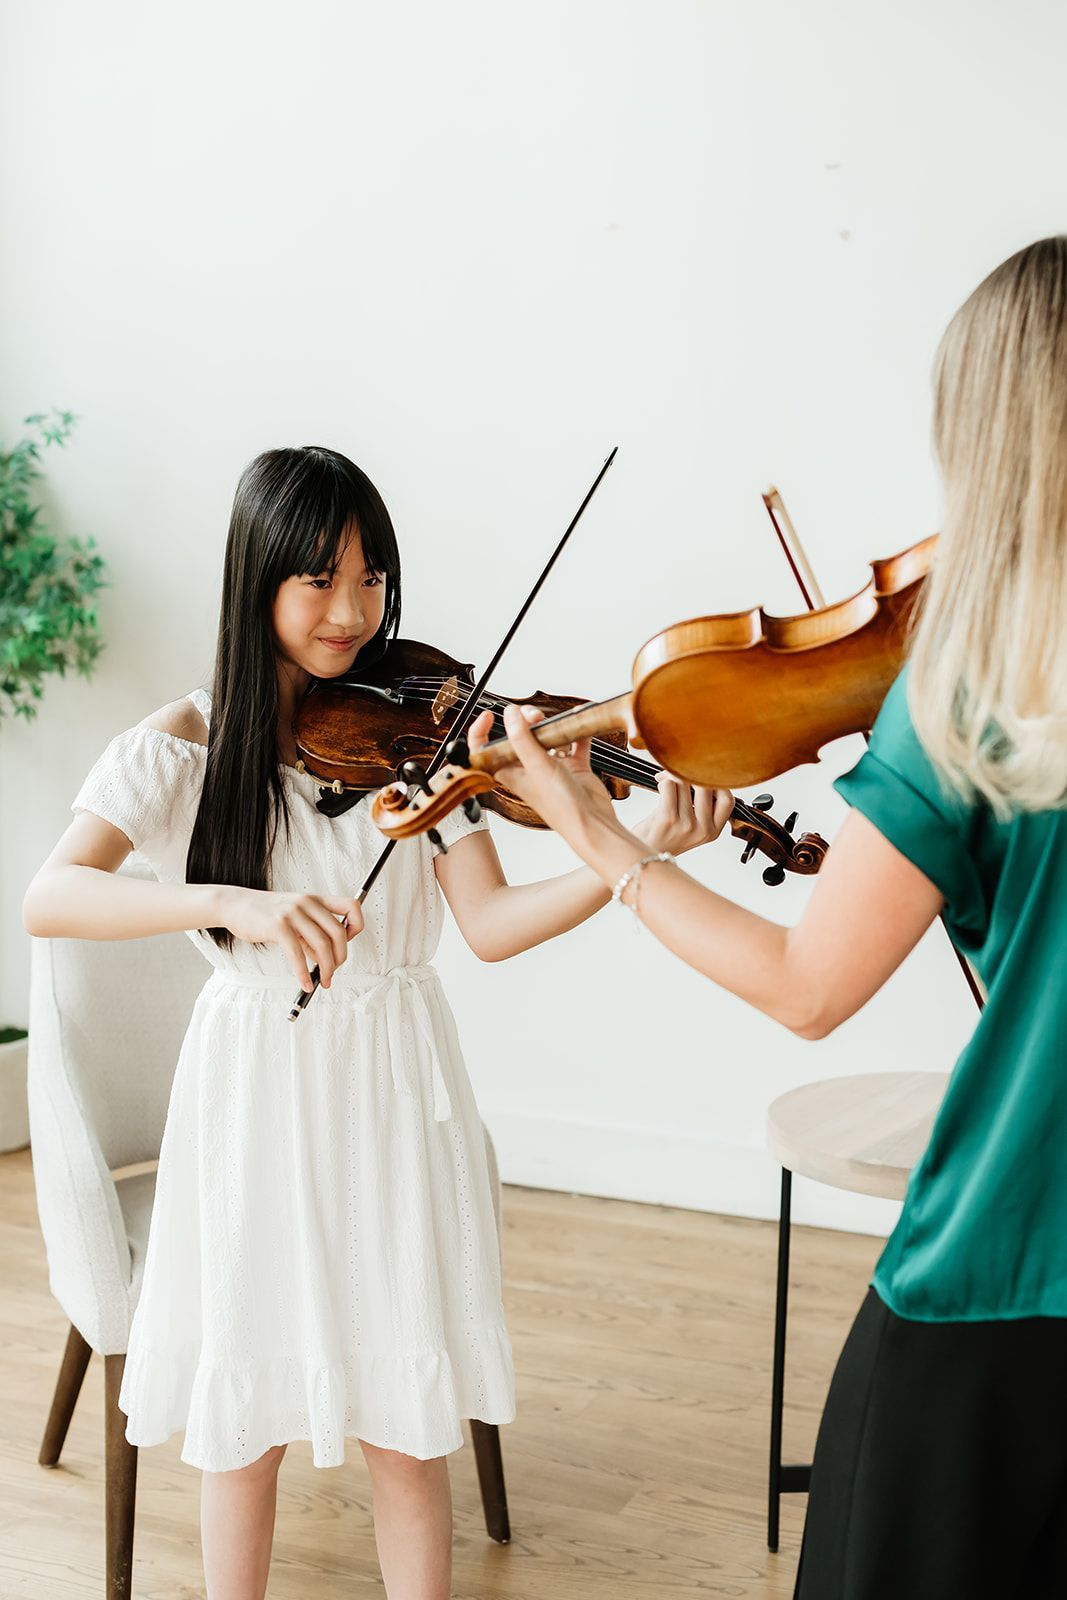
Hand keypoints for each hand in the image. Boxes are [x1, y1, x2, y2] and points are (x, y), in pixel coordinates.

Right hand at [218, 887, 363, 990]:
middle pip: (339, 933)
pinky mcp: (278, 926)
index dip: (356, 925)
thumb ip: (311, 934)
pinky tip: (305, 983)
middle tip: (333, 972)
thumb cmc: (266, 913)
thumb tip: (325, 959)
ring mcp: (293, 913)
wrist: (236, 905)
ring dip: (326, 969)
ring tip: (323, 981)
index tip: (347, 942)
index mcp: (316, 899)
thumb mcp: (294, 918)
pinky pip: (298, 954)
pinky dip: (304, 973)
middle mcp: (308, 903)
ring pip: (322, 945)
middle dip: (340, 958)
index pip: (351, 905)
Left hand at [467, 703, 616, 843]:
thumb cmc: (562, 807)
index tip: (488, 715)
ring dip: (549, 725)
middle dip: (524, 721)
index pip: (487, 751)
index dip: (482, 732)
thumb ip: (522, 739)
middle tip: (533, 717)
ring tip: (554, 722)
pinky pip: (573, 743)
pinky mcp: (573, 767)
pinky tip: (577, 724)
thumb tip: (510, 714)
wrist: (592, 822)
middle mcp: (529, 769)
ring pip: (545, 737)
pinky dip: (575, 732)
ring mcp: (552, 767)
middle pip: (519, 737)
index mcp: (512, 773)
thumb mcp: (537, 767)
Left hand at [631, 771, 735, 855]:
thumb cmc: (664, 837)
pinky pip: (669, 786)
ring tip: (665, 781)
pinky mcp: (668, 819)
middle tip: (679, 773)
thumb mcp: (691, 827)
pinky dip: (663, 780)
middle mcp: (702, 829)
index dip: (717, 784)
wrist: (643, 856)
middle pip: (706, 786)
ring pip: (684, 783)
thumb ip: (701, 806)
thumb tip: (697, 770)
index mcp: (712, 831)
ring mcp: (686, 825)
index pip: (727, 800)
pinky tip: (659, 785)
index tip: (703, 778)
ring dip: (672, 776)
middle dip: (690, 774)